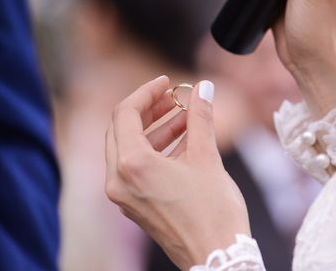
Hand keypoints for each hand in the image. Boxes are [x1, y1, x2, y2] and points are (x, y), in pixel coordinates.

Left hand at [105, 76, 249, 269]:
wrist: (216, 258)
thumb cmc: (213, 211)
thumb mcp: (206, 156)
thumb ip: (200, 117)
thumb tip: (203, 87)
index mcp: (131, 165)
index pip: (125, 113)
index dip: (146, 92)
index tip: (167, 82)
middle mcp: (119, 181)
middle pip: (122, 129)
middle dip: (149, 109)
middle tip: (174, 97)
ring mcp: (125, 195)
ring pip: (129, 148)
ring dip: (155, 128)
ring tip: (186, 117)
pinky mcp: (135, 205)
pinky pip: (136, 167)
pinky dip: (155, 149)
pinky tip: (183, 140)